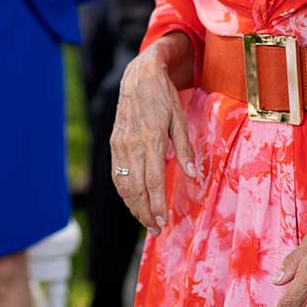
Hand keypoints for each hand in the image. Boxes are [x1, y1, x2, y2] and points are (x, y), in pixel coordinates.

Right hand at [108, 36, 197, 231]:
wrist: (138, 77)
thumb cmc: (163, 97)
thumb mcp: (179, 119)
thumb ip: (184, 149)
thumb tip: (193, 176)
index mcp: (151, 139)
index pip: (153, 181)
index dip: (158, 205)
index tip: (164, 222)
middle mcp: (132, 144)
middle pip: (136, 188)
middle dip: (145, 213)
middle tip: (155, 230)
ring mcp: (119, 145)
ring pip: (123, 184)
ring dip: (133, 206)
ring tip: (145, 221)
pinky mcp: (113, 143)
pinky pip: (116, 174)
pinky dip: (123, 192)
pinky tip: (132, 202)